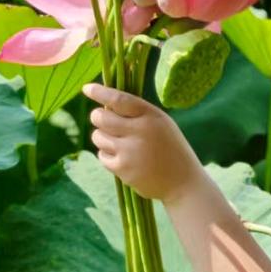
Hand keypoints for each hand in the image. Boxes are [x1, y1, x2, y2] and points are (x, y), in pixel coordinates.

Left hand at [83, 83, 207, 203]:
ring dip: (102, 137)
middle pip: (101, 118)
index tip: (87, 89)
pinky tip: (122, 157)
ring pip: (98, 137)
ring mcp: (129, 152)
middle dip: (98, 117)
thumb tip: (106, 104)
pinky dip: (107, 154)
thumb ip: (138, 113)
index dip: (100, 93)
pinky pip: (102, 156)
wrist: (183, 182)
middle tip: (103, 120)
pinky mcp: (123, 169)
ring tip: (118, 142)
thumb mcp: (161, 123)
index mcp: (151, 116)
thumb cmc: (170, 149)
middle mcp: (139, 132)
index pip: (119, 99)